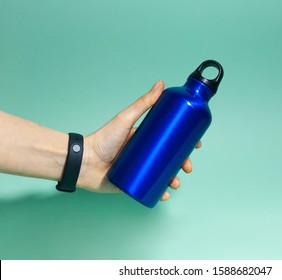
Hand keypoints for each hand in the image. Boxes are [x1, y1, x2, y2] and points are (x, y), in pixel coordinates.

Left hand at [77, 80, 200, 200]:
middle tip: (187, 168)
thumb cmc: (103, 139)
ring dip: (174, 180)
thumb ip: (143, 102)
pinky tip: (165, 194)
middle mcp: (145, 154)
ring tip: (175, 183)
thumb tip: (161, 84)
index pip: (170, 140)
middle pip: (170, 159)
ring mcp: (140, 169)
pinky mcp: (133, 184)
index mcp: (146, 139)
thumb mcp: (126, 119)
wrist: (85, 162)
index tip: (196, 145)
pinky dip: (160, 193)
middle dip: (182, 164)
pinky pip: (150, 189)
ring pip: (163, 175)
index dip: (185, 143)